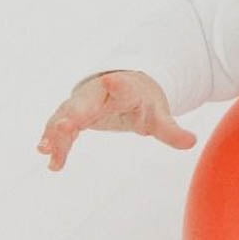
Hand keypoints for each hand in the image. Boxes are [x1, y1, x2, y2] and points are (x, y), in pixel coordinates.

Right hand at [36, 71, 196, 170]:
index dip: (116, 84)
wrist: (123, 86)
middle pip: (83, 103)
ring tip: (46, 150)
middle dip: (73, 114)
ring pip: (64, 116)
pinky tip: (49, 159)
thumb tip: (192, 142)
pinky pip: (59, 127)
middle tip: (63, 127)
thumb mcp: (159, 115)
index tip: (112, 81)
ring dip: (54, 133)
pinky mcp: (71, 115)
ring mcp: (81, 103)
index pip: (120, 86)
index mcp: (123, 89)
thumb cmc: (143, 102)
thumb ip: (172, 130)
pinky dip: (53, 141)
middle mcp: (97, 93)